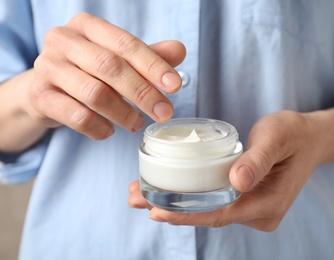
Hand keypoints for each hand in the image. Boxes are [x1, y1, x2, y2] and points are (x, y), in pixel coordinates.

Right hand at [27, 12, 185, 138]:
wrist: (43, 89)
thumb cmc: (87, 70)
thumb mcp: (117, 59)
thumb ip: (147, 56)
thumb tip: (179, 51)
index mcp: (87, 26)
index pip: (125, 43)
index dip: (153, 65)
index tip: (175, 86)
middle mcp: (63, 40)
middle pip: (110, 67)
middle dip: (142, 92)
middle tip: (164, 112)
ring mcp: (48, 67)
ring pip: (94, 93)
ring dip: (122, 112)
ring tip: (137, 123)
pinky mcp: (40, 96)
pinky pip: (77, 116)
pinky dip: (99, 127)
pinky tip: (109, 131)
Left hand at [128, 110, 322, 230]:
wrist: (311, 139)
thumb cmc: (295, 134)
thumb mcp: (278, 137)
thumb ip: (258, 159)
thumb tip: (237, 182)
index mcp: (268, 203)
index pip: (220, 214)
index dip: (186, 214)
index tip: (155, 210)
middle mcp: (259, 213)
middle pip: (208, 216)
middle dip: (170, 210)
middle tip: (135, 198)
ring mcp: (252, 209)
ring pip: (207, 211)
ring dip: (174, 204)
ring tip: (141, 194)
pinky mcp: (245, 200)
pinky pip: (213, 203)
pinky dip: (188, 198)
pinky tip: (166, 191)